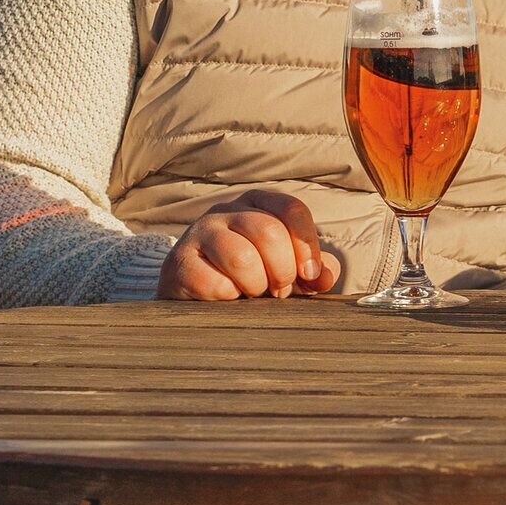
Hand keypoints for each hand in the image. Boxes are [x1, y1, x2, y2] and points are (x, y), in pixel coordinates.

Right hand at [158, 190, 337, 302]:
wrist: (192, 299)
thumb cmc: (247, 280)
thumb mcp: (284, 270)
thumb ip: (312, 271)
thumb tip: (325, 276)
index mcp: (257, 204)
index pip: (292, 209)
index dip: (307, 245)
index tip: (310, 276)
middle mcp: (227, 210)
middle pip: (269, 232)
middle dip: (282, 270)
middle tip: (278, 291)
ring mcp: (199, 232)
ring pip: (242, 257)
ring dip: (255, 286)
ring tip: (251, 294)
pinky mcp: (179, 262)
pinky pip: (215, 283)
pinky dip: (229, 299)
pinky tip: (225, 299)